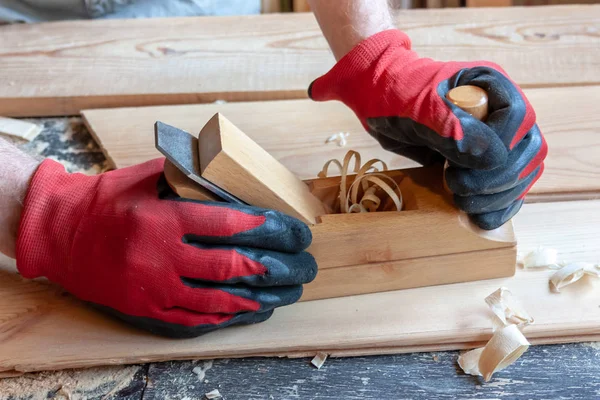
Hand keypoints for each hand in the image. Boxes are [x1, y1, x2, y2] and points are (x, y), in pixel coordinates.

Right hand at [16, 158, 316, 337]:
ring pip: (218, 298)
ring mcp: (153, 286)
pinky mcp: (146, 306)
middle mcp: (159, 255)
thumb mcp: (147, 178)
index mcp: (162, 218)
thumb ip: (191, 179)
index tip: (294, 230)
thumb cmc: (106, 200)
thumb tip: (237, 182)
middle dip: (276, 266)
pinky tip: (253, 309)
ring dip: (261, 297)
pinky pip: (195, 316)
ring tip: (290, 292)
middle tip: (304, 263)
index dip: (267, 228)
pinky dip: (229, 314)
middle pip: (231, 265)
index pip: (227, 224)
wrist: (60, 233)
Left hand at [309, 30, 546, 229]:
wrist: (377, 100)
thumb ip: (453, 130)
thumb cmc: (396, 95)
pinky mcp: (484, 164)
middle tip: (458, 187)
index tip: (466, 164)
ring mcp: (496, 139)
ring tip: (462, 201)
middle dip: (497, 178)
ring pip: (521, 173)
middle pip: (527, 151)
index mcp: (492, 86)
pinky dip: (498, 207)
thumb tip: (494, 157)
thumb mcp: (418, 108)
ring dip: (498, 196)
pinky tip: (481, 219)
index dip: (500, 146)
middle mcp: (501, 113)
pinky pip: (506, 189)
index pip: (519, 118)